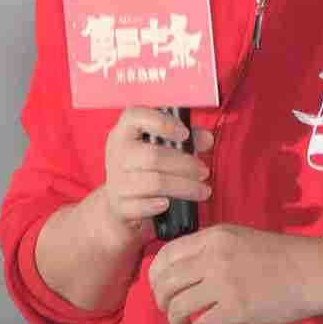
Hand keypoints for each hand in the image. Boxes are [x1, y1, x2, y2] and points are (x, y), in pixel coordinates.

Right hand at [102, 107, 213, 239]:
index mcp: (124, 133)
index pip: (135, 117)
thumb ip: (186, 140)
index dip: (162, 122)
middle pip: (153, 156)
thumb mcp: (162, 148)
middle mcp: (117, 154)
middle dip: (185, 165)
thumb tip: (206, 139)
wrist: (119, 201)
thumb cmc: (143, 169)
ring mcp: (116, 180)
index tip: (185, 134)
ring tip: (201, 190)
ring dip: (183, 186)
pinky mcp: (119, 205)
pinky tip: (168, 204)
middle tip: (203, 171)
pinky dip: (155, 206)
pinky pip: (139, 206)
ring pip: (153, 183)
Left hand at [147, 225, 322, 323]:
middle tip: (170, 312)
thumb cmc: (281, 258)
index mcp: (213, 238)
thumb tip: (184, 273)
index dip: (156, 277)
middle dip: (161, 302)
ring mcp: (223, 283)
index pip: (166, 255)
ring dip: (175, 322)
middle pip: (166, 283)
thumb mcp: (240, 240)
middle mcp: (212, 258)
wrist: (313, 273)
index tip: (160, 290)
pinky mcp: (236, 310)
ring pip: (178, 307)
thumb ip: (211, 251)